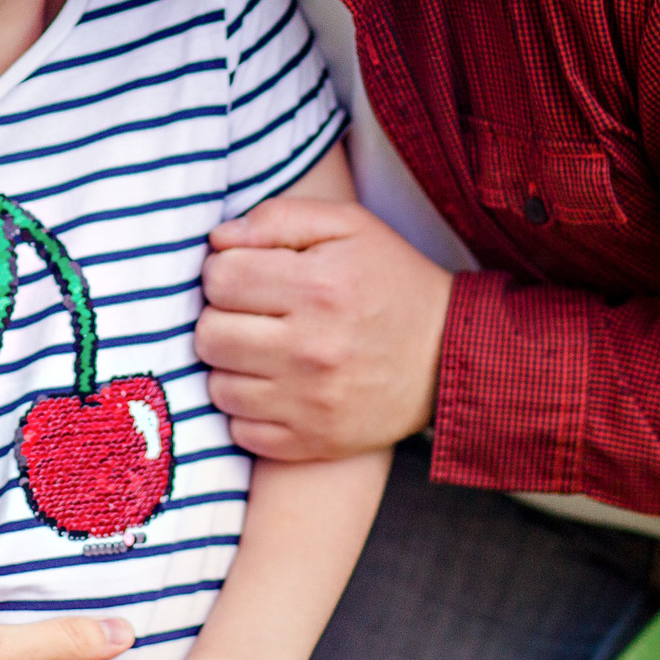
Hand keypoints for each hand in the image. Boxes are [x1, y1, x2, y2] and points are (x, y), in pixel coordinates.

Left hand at [198, 197, 452, 459]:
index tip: (247, 274)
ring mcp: (311, 402)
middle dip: (220, 317)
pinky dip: (247, 409)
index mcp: (319, 287)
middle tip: (251, 313)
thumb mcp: (348, 226)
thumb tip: (218, 239)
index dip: (224, 270)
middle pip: (210, 333)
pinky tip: (274, 386)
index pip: (220, 277)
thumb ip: (279, 218)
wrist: (449, 357)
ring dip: (231, 365)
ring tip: (262, 349)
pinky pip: (240, 429)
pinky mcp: (313, 441)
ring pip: (218, 385)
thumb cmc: (391, 280)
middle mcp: (312, 348)